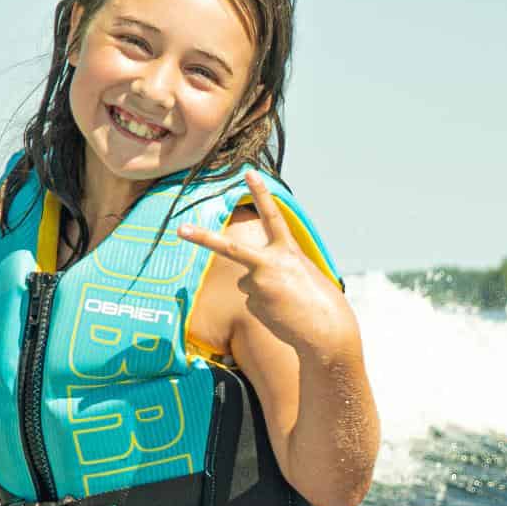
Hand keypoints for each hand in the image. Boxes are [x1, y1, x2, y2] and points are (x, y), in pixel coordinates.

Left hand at [178, 172, 351, 358]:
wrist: (326, 332)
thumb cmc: (320, 302)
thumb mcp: (304, 273)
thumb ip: (279, 265)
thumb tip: (250, 279)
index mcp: (288, 251)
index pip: (272, 215)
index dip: (261, 193)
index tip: (248, 172)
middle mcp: (269, 263)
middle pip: (229, 247)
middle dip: (202, 238)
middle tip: (180, 229)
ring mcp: (258, 285)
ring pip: (247, 282)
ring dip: (263, 291)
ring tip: (286, 303)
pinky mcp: (253, 304)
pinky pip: (252, 302)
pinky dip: (265, 307)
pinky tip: (281, 314)